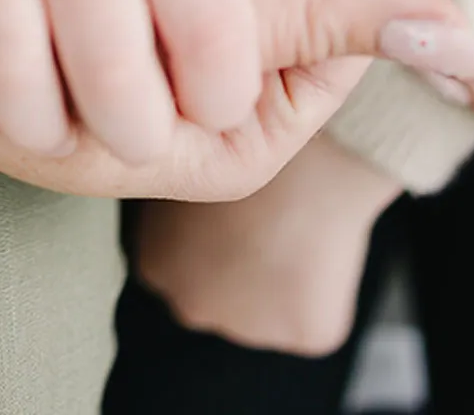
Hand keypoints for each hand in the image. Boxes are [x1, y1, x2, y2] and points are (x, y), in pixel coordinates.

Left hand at [134, 136, 400, 355]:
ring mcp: (245, 326)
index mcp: (154, 263)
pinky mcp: (302, 334)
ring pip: (262, 308)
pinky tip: (318, 245)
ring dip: (274, 280)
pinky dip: (319, 288)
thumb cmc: (244, 139)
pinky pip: (310, 316)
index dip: (205, 235)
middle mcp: (190, 304)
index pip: (173, 262)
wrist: (309, 151)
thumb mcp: (185, 162)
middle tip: (260, 218)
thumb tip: (173, 192)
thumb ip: (173, 195)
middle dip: (235, 265)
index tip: (227, 212)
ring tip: (289, 224)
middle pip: (213, 290)